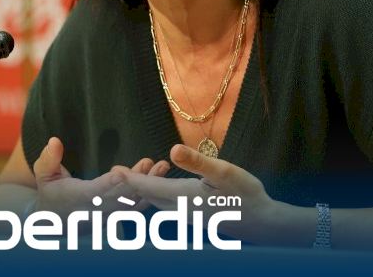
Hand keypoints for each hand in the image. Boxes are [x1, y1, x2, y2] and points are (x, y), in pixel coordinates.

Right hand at [32, 137, 168, 215]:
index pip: (95, 192)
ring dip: (149, 184)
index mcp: (78, 198)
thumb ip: (49, 159)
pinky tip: (160, 175)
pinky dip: (150, 192)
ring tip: (163, 166)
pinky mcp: (119, 215)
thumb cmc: (50, 193)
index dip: (108, 184)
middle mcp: (97, 210)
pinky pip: (137, 206)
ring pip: (133, 201)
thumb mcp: (43, 175)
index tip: (120, 173)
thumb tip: (54, 141)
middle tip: (153, 163)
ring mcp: (110, 215)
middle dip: (138, 180)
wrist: (56, 223)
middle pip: (121, 197)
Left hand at [118, 144, 292, 243]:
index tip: (113, 171)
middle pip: (148, 196)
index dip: (131, 178)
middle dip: (130, 185)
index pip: (151, 187)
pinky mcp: (191, 213)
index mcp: (185, 197)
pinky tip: (153, 187)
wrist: (261, 222)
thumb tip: (173, 149)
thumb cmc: (246, 195)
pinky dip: (154, 193)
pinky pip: (164, 203)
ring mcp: (185, 213)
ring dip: (141, 189)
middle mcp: (180, 208)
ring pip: (155, 200)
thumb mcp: (225, 172)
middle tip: (111, 174)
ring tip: (126, 178)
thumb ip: (198, 162)